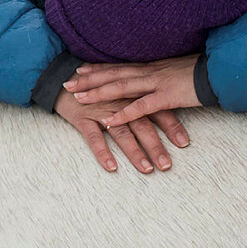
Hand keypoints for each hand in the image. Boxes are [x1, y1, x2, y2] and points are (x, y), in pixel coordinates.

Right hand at [53, 87, 186, 173]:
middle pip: (142, 125)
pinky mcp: (82, 118)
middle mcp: (119, 102)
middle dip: (156, 146)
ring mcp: (101, 110)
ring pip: (121, 133)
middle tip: (167, 165)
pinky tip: (111, 166)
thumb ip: (139, 100)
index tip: (184, 143)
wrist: (61, 78)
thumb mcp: (120, 90)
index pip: (155, 110)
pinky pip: (93, 137)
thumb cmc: (95, 87)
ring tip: (146, 169)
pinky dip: (102, 152)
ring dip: (135, 152)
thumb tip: (161, 116)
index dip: (171, 126)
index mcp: (131, 94)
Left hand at [64, 56, 202, 129]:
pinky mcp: (167, 97)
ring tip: (79, 99)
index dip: (98, 67)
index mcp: (151, 66)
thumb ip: (161, 73)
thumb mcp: (175, 69)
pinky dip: (123, 114)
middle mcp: (149, 71)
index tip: (79, 69)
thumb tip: (152, 75)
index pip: (118, 66)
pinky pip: (141, 107)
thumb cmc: (200, 72)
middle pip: (113, 74)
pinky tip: (110, 121)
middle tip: (67, 82)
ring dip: (98, 93)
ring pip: (121, 88)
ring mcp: (156, 83)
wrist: (220, 71)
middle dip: (88, 79)